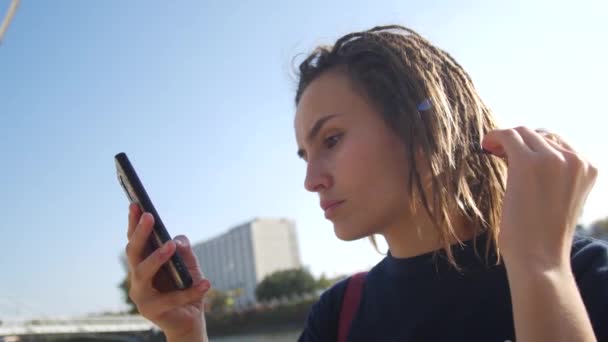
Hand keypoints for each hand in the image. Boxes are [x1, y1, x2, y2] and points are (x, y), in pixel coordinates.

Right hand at [125, 203, 210, 340]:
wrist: (189, 321)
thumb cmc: (186, 289)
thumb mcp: (190, 266)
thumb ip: (185, 252)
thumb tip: (178, 240)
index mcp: (143, 264)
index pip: (136, 241)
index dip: (133, 223)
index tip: (136, 203)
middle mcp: (137, 278)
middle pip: (133, 253)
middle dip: (140, 233)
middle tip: (149, 217)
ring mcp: (141, 295)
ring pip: (143, 273)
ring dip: (156, 257)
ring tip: (171, 246)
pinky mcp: (152, 311)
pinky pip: (172, 298)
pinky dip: (191, 290)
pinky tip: (206, 282)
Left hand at [482, 127, 597, 269]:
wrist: (539, 260)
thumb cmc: (543, 237)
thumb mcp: (559, 199)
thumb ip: (554, 176)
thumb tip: (526, 154)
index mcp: (588, 168)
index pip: (557, 142)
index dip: (532, 146)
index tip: (512, 154)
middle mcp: (575, 160)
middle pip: (539, 134)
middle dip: (518, 141)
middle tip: (498, 153)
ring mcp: (554, 159)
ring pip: (523, 133)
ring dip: (505, 140)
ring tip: (491, 151)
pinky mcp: (528, 163)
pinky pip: (507, 136)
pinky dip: (494, 137)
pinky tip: (484, 147)